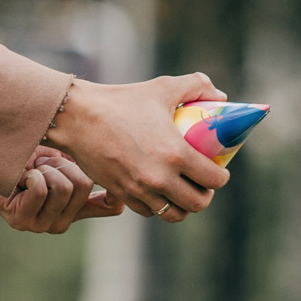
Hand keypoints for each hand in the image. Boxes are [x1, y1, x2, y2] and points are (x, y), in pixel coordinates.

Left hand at [0, 150, 122, 234]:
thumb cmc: (21, 158)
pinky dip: (30, 174)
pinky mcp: (22, 221)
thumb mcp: (58, 159)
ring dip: (44, 169)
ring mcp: (42, 225)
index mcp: (75, 208)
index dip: (115, 191)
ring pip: (63, 186)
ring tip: (28, 172)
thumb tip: (116, 175)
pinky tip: (19, 179)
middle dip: (62, 164)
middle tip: (41, 165)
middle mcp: (62, 222)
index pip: (111, 207)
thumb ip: (82, 167)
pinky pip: (41, 189)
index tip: (111, 175)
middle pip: (84, 183)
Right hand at [40, 74, 231, 222]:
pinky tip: (159, 191)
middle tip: (203, 182)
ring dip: (183, 205)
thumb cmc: (121, 101)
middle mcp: (160, 179)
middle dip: (205, 194)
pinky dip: (159, 205)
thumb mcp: (163, 87)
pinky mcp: (122, 195)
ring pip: (174, 215)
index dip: (221, 177)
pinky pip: (149, 211)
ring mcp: (140, 190)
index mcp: (176, 154)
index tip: (219, 170)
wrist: (78, 118)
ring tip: (183, 191)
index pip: (214, 180)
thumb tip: (220, 96)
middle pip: (197, 204)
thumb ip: (196, 86)